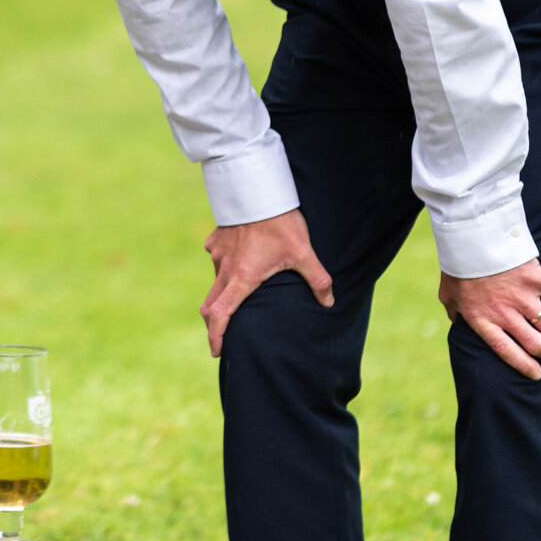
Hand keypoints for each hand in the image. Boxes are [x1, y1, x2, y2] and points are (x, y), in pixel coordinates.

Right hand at [200, 209, 333, 356]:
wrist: (257, 189)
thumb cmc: (279, 222)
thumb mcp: (303, 252)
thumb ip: (317, 280)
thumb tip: (329, 302)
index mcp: (243, 277)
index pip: (221, 315)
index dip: (217, 336)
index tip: (217, 351)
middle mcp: (224, 268)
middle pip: (211, 305)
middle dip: (214, 324)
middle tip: (222, 336)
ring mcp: (217, 253)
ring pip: (215, 280)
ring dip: (223, 293)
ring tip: (239, 294)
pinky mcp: (215, 239)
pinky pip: (216, 258)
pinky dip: (224, 266)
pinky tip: (238, 261)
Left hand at [438, 258, 540, 379]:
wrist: (468, 238)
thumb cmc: (457, 268)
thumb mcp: (448, 294)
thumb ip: (454, 311)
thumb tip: (456, 321)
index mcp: (483, 319)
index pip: (507, 352)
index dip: (524, 365)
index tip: (537, 374)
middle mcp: (504, 313)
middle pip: (535, 344)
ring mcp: (522, 296)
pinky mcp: (535, 278)